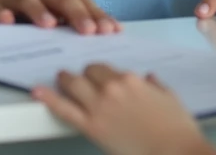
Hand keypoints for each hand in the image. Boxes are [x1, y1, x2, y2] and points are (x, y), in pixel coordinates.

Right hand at [0, 0, 120, 33]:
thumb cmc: (26, 17)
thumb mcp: (52, 19)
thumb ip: (72, 25)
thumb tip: (103, 39)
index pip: (81, 1)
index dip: (97, 15)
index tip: (110, 31)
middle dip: (77, 14)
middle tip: (88, 31)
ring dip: (40, 11)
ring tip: (50, 25)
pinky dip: (2, 15)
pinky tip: (7, 21)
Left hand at [32, 64, 215, 154]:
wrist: (176, 152)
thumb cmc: (177, 129)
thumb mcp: (170, 98)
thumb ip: (156, 85)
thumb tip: (149, 79)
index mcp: (130, 80)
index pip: (104, 69)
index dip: (99, 74)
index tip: (98, 78)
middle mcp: (112, 88)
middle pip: (87, 73)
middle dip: (83, 75)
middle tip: (79, 79)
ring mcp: (99, 107)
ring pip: (72, 84)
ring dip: (65, 80)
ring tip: (60, 80)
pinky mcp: (92, 127)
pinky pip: (64, 109)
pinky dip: (49, 99)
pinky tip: (38, 92)